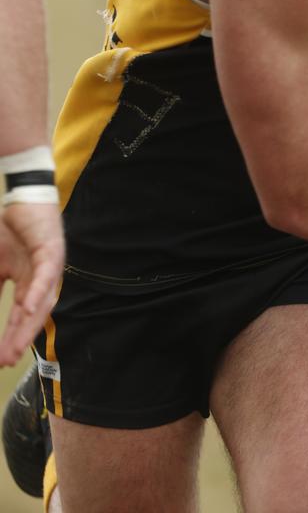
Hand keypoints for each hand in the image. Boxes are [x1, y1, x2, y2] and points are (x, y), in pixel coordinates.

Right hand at [0, 203, 64, 365]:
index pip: (18, 315)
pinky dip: (37, 292)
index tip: (0, 359)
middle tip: (5, 361)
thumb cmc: (9, 228)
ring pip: (40, 302)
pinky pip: (45, 276)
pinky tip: (28, 308)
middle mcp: (41, 279)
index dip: (10, 336)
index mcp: (27, 281)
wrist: (23, 197)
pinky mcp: (52, 252)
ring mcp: (48, 267)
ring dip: (28, 325)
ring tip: (16, 346)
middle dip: (18, 339)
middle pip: (31, 316)